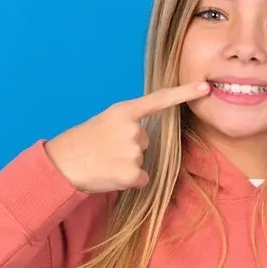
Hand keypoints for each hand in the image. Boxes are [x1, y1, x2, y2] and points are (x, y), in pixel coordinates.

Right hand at [45, 81, 211, 193]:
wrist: (61, 164)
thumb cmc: (81, 142)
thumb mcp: (104, 122)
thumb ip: (127, 123)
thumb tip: (143, 137)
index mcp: (124, 112)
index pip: (159, 100)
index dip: (184, 93)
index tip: (205, 87)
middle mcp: (133, 129)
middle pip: (146, 141)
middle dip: (130, 147)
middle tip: (106, 149)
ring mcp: (133, 152)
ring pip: (143, 161)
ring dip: (127, 164)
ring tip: (105, 161)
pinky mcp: (132, 174)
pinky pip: (142, 178)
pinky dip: (129, 180)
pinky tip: (110, 174)